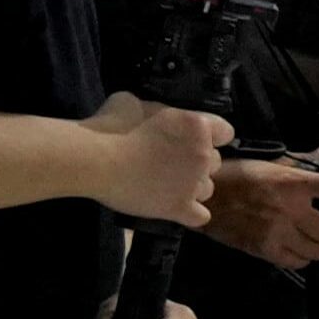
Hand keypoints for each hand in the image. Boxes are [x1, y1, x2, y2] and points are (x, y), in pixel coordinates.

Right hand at [66, 96, 227, 228]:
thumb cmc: (110, 127)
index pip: (224, 132)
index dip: (209, 135)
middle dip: (196, 161)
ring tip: (168, 185)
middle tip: (170, 162)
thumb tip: (150, 112)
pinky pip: (200, 216)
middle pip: (214, 162)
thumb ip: (154, 108)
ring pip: (207, 188)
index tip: (190, 138)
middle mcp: (203, 155)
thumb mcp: (133, 102)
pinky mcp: (178, 207)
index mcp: (198, 126)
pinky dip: (191, 213)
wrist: (94, 161)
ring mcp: (193, 184)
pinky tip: (176, 207)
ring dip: (192, 187)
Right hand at [210, 153, 318, 268]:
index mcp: (293, 184)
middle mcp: (290, 209)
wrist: (203, 198)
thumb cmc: (240, 176)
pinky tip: (298, 249)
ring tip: (313, 240)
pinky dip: (304, 258)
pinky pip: (298, 262)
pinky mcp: (264, 249)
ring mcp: (277, 232)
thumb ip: (306, 160)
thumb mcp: (273, 163)